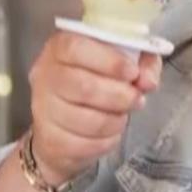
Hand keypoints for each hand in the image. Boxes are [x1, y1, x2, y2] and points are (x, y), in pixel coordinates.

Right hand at [27, 32, 162, 184]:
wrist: (63, 125)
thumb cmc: (96, 84)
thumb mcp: (124, 63)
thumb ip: (143, 63)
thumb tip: (147, 81)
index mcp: (60, 48)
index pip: (76, 48)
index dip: (109, 61)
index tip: (132, 72)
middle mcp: (46, 75)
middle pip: (83, 87)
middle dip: (119, 96)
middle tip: (136, 99)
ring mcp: (43, 109)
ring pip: (87, 120)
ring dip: (115, 120)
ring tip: (122, 115)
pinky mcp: (49, 139)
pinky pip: (85, 144)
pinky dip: (106, 140)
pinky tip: (109, 132)